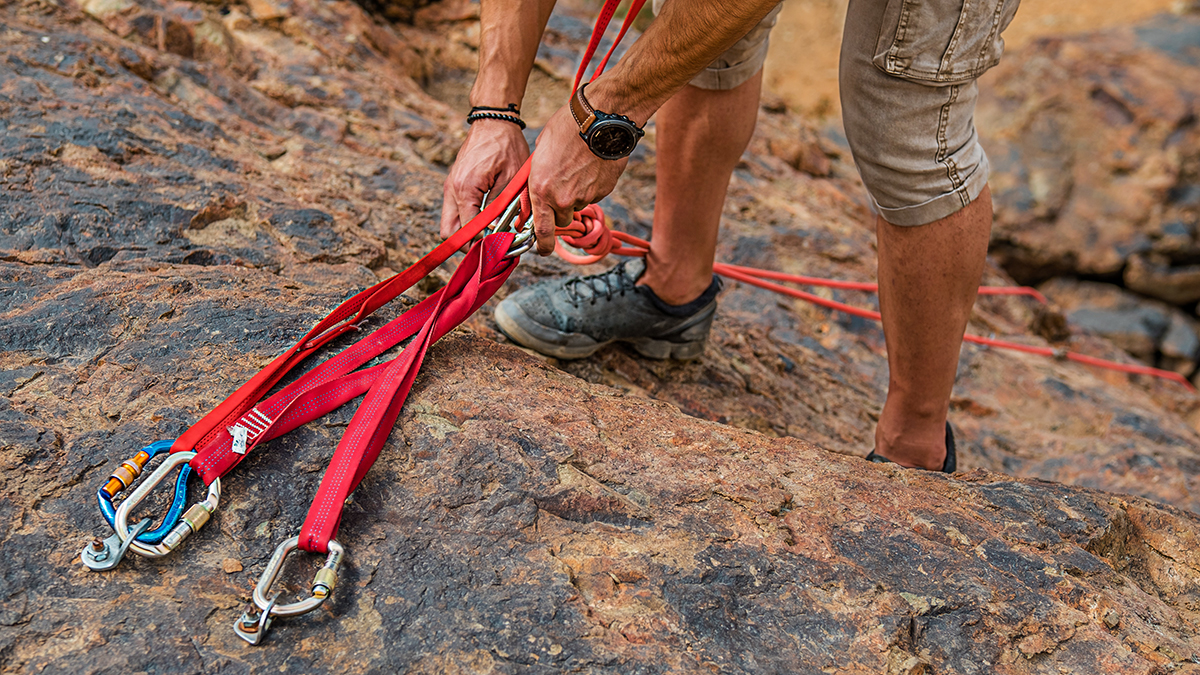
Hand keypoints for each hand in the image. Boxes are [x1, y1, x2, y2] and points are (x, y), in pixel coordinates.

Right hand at [440, 119, 529, 239]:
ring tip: (489, 237)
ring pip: (449, 223)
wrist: (493, 121)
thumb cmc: (505, 146)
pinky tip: (486, 222)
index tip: (496, 251)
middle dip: (466, 245)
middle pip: (448, 232)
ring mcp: (450, 187)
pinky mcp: (454, 184)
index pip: (465, 231)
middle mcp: (452, 190)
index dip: (480, 245)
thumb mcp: (511, 178)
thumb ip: (502, 207)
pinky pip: (454, 211)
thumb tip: (499, 232)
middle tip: (488, 249)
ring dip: (466, 234)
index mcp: (465, 190)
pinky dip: (466, 221)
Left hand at [528, 105, 628, 254]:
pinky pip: (594, 195)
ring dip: (576, 193)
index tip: (543, 249)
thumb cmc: (565, 129)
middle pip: (561, 219)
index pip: (541, 231)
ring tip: (577, 167)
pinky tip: (590, 165)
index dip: (542, 245)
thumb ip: (537, 180)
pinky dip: (591, 185)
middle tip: (562, 187)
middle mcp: (563, 198)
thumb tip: (536, 194)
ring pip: (578, 205)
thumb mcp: (540, 154)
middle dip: (560, 209)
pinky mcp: (603, 191)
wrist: (599, 119)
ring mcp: (585, 196)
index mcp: (541, 190)